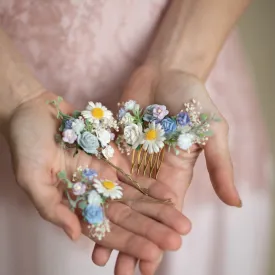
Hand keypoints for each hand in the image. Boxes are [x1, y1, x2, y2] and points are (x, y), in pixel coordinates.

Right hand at [6, 91, 190, 262]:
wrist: (35, 111)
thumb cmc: (26, 143)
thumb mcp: (31, 177)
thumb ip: (52, 206)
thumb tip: (75, 236)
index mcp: (74, 204)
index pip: (106, 230)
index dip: (129, 242)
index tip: (153, 252)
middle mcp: (93, 194)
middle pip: (127, 217)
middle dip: (152, 229)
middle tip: (177, 240)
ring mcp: (105, 176)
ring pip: (136, 199)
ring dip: (158, 211)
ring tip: (182, 223)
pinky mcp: (112, 158)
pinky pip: (134, 174)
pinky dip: (151, 185)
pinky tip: (169, 195)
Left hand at [93, 66, 240, 273]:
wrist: (167, 73)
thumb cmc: (193, 100)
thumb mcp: (213, 132)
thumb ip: (221, 166)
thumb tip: (236, 203)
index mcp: (177, 176)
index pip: (167, 217)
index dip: (159, 240)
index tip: (149, 267)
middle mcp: (152, 175)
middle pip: (140, 215)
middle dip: (131, 242)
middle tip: (120, 273)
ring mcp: (132, 162)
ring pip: (118, 201)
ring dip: (109, 226)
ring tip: (98, 256)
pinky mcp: (114, 148)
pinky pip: (103, 176)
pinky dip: (95, 195)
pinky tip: (85, 214)